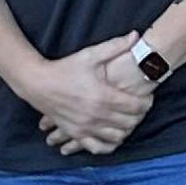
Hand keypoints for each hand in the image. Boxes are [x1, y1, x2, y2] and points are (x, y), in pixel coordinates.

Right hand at [17, 32, 153, 155]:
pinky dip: (109, 145)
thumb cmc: (65, 68)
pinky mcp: (76, 134)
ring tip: (128, 120)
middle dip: (139, 116)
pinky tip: (113, 137)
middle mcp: (96, 115)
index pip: (136, 106)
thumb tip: (136, 36)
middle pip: (130, 123)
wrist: (37, 83)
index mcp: (103, 96)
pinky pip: (98, 148)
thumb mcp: (90, 55)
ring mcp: (85, 127)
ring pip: (117, 137)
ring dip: (126, 130)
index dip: (147, 102)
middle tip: (140, 108)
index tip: (147, 97)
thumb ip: (114, 47)